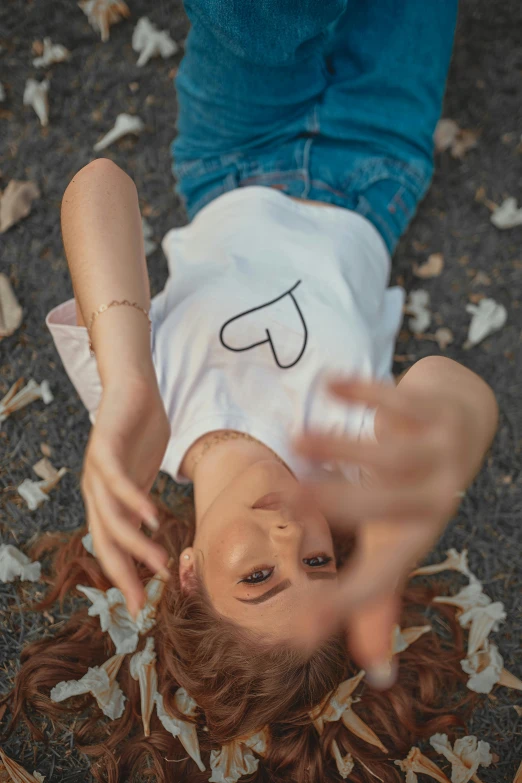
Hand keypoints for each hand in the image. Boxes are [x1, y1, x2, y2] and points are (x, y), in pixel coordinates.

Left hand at [81, 376, 170, 617]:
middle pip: (106, 541)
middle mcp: (96, 492)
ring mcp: (97, 471)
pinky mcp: (105, 449)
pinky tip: (152, 517)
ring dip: (135, 543)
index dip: (124, 577)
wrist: (133, 389)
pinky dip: (134, 501)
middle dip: (124, 574)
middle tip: (141, 601)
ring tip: (158, 561)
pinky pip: (117, 481)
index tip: (140, 607)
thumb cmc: (140, 433)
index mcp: (106, 501)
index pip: (112, 548)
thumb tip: (150, 533)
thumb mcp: (143, 476)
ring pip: (112, 517)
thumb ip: (141, 504)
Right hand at [292, 377, 467, 686]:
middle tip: (280, 498)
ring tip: (295, 437)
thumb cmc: (417, 494)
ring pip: (391, 453)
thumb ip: (379, 598)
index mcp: (417, 537)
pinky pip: (399, 401)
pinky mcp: (435, 411)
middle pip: (386, 505)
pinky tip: (328, 383)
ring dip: (340, 445)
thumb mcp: (397, 542)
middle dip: (335, 502)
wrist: (462, 423)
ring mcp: (440, 453)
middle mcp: (435, 499)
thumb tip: (374, 672)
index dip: (346, 604)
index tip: (302, 624)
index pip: (381, 577)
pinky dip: (365, 393)